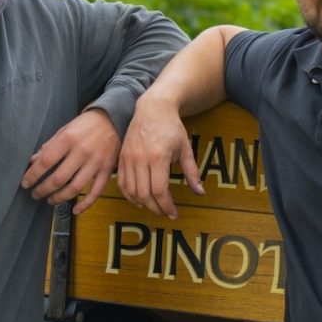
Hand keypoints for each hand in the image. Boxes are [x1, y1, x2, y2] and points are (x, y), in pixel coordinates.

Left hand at [21, 109, 120, 214]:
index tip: (25, 183)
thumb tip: (33, 161)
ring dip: (59, 198)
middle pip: (58, 178)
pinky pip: (96, 192)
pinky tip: (75, 210)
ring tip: (50, 200)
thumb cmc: (86, 124)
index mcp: (68, 139)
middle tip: (35, 194)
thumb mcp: (65, 129)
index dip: (33, 175)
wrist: (114, 119)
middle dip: (43, 189)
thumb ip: (50, 145)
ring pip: (75, 188)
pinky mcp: (107, 170)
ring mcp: (95, 163)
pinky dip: (85, 204)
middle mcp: (81, 152)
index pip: (46, 161)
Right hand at [118, 102, 202, 219]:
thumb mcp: (185, 149)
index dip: (166, 206)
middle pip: (144, 194)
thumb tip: (200, 192)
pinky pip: (122, 183)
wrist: (153, 108)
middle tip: (166, 213)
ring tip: (154, 207)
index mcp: (158, 156)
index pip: (159, 190)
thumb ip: (192, 172)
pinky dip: (129, 195)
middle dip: (156, 208)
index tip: (173, 213)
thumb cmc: (171, 128)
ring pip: (131, 191)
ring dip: (143, 204)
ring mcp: (128, 158)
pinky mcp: (122, 157)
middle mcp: (140, 159)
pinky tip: (140, 199)